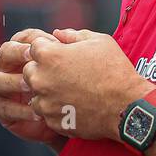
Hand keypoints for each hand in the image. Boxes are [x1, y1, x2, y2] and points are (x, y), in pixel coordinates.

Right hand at [0, 28, 62, 146]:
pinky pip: (2, 107)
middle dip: (16, 54)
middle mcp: (9, 66)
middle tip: (32, 61)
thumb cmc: (73, 86)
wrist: (69, 118)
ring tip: (32, 88)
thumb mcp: (76, 63)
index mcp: (25, 50)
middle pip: (4, 53)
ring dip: (13, 82)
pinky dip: (19, 110)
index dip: (31, 40)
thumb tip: (59, 34)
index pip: (22, 38)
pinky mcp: (1, 109)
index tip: (47, 46)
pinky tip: (37, 113)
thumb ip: (71, 46)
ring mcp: (2, 88)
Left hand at [23, 28, 153, 141]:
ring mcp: (45, 102)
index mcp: (49, 56)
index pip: (33, 47)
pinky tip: (73, 106)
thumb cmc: (114, 70)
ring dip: (47, 92)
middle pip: (29, 71)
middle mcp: (41, 79)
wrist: (126, 106)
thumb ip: (73, 35)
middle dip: (42, 70)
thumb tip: (57, 34)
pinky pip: (46, 113)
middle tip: (65, 74)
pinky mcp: (52, 121)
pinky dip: (56, 110)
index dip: (48, 49)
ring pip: (35, 94)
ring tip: (70, 91)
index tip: (61, 55)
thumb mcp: (98, 41)